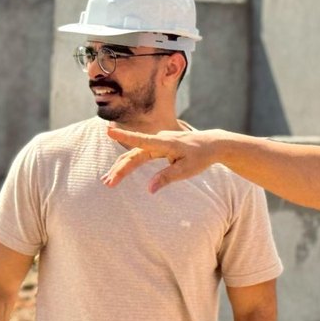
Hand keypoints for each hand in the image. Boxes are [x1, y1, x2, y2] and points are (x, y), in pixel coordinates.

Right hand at [103, 127, 224, 191]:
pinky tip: (119, 171)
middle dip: (120, 168)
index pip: (141, 140)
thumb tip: (149, 189)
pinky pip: (140, 155)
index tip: (109, 130)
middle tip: (108, 183)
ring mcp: (158, 142)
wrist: (212, 144)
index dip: (124, 136)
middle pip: (134, 154)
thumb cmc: (201, 156)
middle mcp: (159, 140)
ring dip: (121, 167)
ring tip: (108, 181)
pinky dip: (129, 163)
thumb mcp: (186, 170)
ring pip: (135, 155)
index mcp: (165, 143)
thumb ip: (167, 177)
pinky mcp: (158, 146)